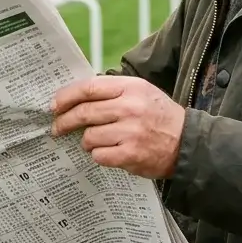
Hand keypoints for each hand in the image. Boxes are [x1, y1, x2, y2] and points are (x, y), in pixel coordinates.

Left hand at [50, 75, 184, 178]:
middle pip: (84, 113)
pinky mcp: (130, 154)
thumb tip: (74, 97)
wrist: (188, 143)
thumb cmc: (159, 117)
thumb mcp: (141, 92)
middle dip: (64, 122)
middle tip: (56, 128)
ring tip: (97, 142)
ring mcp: (130, 132)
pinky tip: (110, 152)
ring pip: (88, 136)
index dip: (66, 96)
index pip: (88, 88)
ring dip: (87, 141)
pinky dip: (99, 155)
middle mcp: (129, 107)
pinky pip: (99, 155)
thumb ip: (112, 92)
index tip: (54, 105)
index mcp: (130, 87)